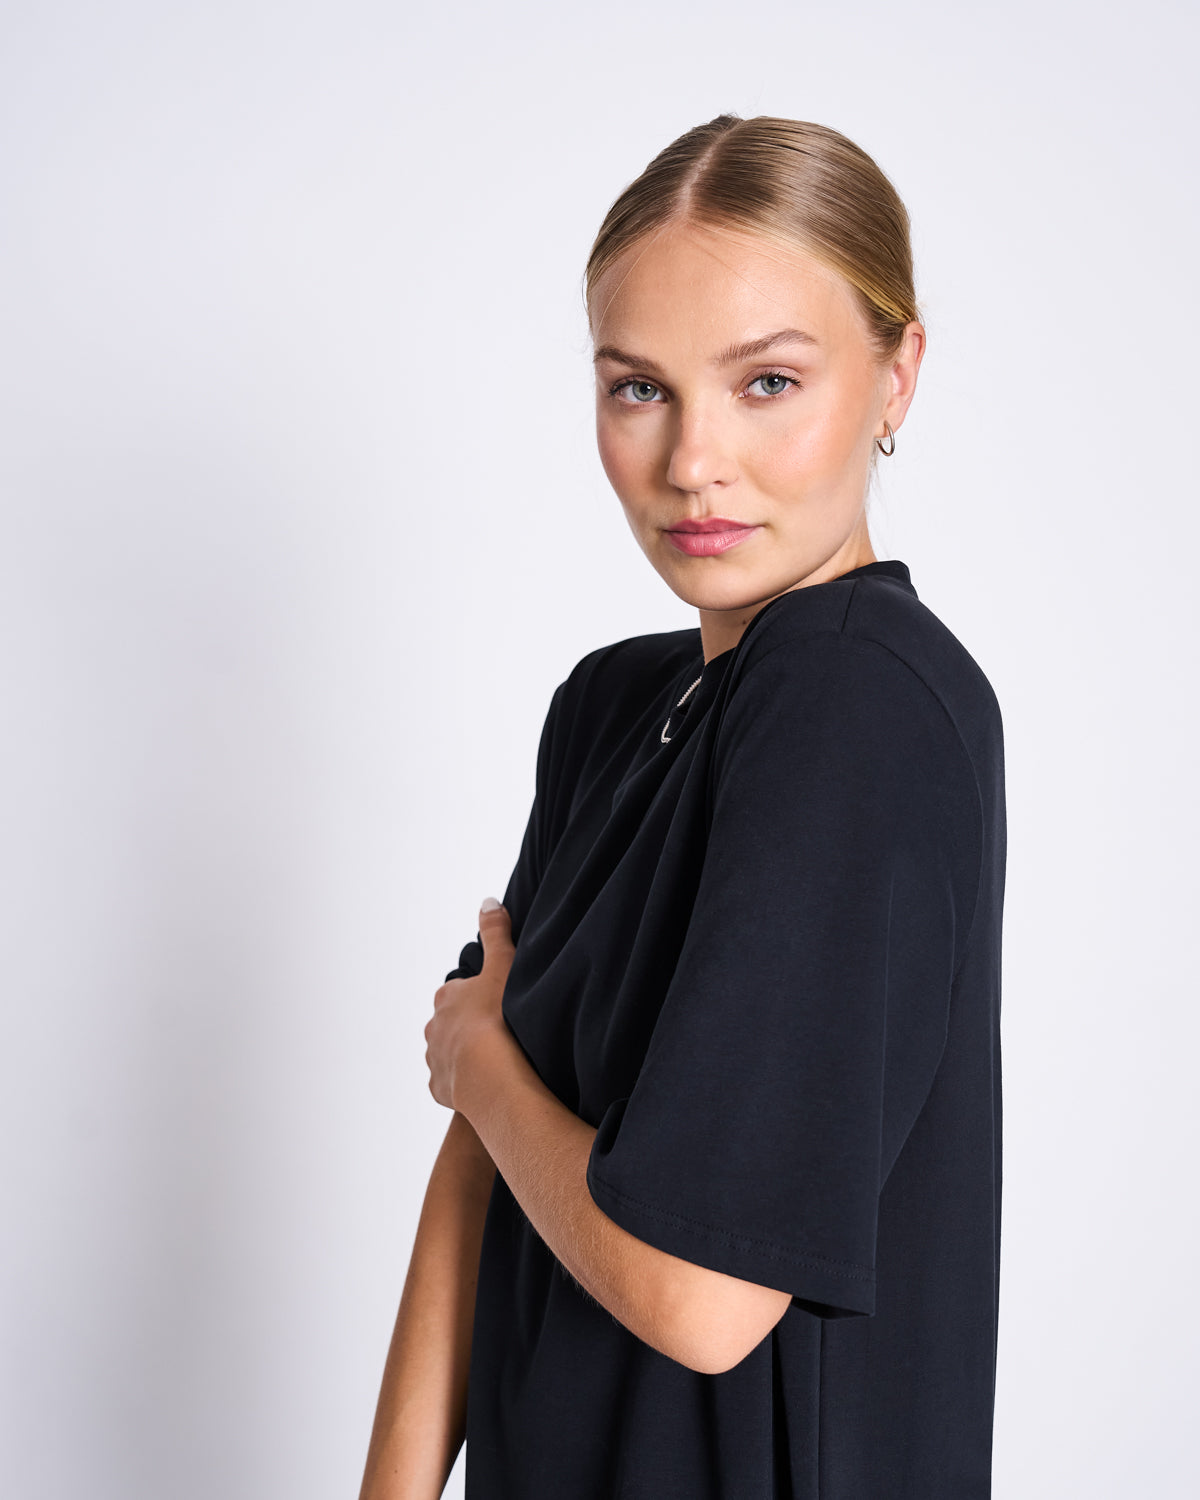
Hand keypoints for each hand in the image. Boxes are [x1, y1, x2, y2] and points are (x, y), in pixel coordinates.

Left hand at [425, 898, 515, 1111]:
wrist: (488, 1074)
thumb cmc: (497, 1017)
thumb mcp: (502, 964)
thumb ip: (495, 931)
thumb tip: (488, 901)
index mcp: (446, 997)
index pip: (459, 992)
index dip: (479, 996)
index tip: (497, 1003)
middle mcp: (433, 1027)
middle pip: (452, 1023)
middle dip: (470, 1026)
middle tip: (499, 1031)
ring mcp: (434, 1059)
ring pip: (450, 1053)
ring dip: (467, 1055)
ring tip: (496, 1060)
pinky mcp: (439, 1088)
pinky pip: (452, 1083)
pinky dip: (465, 1082)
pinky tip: (485, 1082)